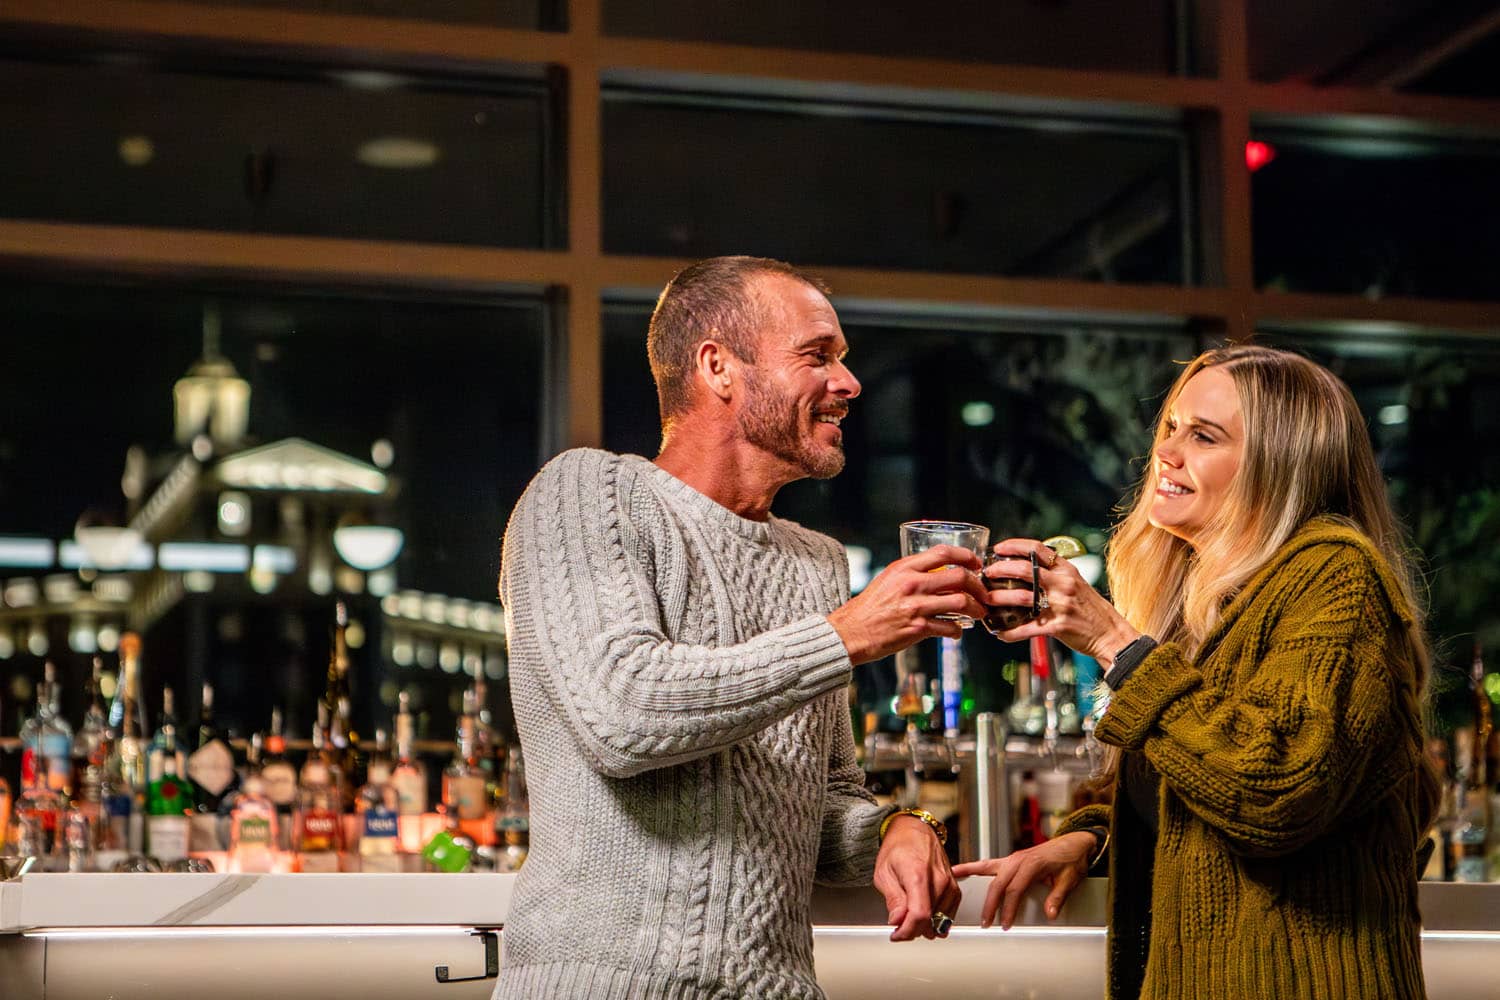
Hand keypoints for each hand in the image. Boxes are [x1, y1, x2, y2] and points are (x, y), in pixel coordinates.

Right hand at [829, 545, 987, 664]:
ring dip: (976, 608)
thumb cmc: (869, 607)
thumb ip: (911, 573)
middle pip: (959, 577)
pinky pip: (950, 627)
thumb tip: (939, 572)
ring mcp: (916, 606)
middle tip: (983, 593)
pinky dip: (958, 630)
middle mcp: (911, 584)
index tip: (976, 564)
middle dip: (978, 586)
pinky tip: (956, 631)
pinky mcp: (918, 628)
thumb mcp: (888, 580)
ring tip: (978, 612)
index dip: (966, 556)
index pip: (943, 553)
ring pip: (961, 602)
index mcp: (904, 568)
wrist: (851, 632)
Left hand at [873, 814, 961, 941]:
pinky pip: (949, 914)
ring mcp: (950, 885)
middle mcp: (939, 880)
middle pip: (930, 921)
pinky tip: (924, 913)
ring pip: (940, 921)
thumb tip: (897, 921)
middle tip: (899, 924)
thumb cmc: (898, 847)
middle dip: (912, 929)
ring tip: (910, 916)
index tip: (896, 935)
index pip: (919, 915)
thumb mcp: (884, 872)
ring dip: (925, 926)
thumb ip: (893, 899)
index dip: (907, 932)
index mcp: (918, 875)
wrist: (914, 831)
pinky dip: (936, 919)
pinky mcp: (955, 888)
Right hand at [951, 832, 1093, 929]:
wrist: (1076, 843)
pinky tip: (960, 870)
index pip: (1014, 890)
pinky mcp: (1011, 860)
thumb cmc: (1073, 858)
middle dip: (990, 904)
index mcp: (1032, 864)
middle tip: (985, 922)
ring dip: (973, 881)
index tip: (1005, 923)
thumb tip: (1050, 913)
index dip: (1008, 908)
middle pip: (998, 884)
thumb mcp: (1071, 879)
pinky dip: (974, 867)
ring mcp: (1013, 858)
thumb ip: (1058, 896)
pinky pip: (989, 864)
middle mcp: (1018, 859)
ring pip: (988, 870)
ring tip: (957, 890)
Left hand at [981, 539, 1137, 664]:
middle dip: (1000, 569)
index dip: (1015, 545)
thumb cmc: (1092, 610)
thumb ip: (1056, 575)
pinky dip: (1010, 632)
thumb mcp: (1077, 584)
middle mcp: (1064, 584)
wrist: (1112, 635)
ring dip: (1000, 598)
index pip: (1038, 549)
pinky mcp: (1058, 626)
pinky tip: (999, 632)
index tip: (998, 548)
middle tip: (987, 573)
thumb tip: (1029, 568)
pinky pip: (1028, 628)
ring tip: (987, 600)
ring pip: (1022, 597)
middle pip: (1025, 569)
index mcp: (1067, 570)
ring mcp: (1060, 605)